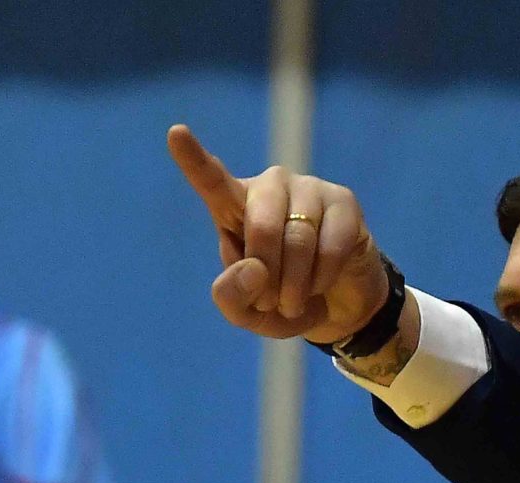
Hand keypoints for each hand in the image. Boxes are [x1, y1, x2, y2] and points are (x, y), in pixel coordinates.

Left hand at [167, 124, 392, 345]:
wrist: (335, 306)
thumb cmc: (281, 302)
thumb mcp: (247, 312)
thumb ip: (232, 297)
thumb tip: (254, 268)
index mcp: (235, 207)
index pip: (212, 182)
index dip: (194, 159)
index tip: (176, 133)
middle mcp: (270, 188)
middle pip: (261, 225)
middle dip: (267, 274)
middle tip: (271, 302)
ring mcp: (308, 189)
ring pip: (298, 239)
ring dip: (294, 286)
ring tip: (293, 302)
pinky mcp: (343, 202)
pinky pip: (329, 246)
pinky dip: (321, 279)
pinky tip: (320, 285)